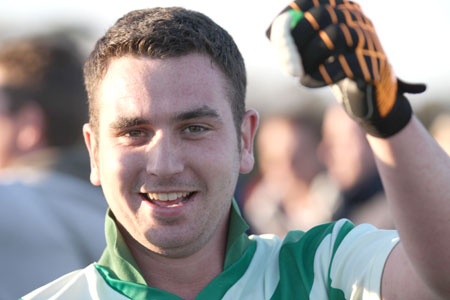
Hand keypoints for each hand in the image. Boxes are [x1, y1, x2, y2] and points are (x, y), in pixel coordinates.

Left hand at [267, 0, 425, 136]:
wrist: (365, 94)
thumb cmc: (332, 67)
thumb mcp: (313, 49)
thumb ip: (293, 41)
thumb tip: (272, 34)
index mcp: (340, 9)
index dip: (289, 14)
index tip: (272, 34)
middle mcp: (356, 18)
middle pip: (323, 14)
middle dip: (297, 38)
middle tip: (284, 60)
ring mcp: (367, 39)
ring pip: (335, 35)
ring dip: (309, 56)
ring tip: (298, 73)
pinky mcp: (372, 64)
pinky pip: (344, 64)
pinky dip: (320, 75)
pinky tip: (309, 82)